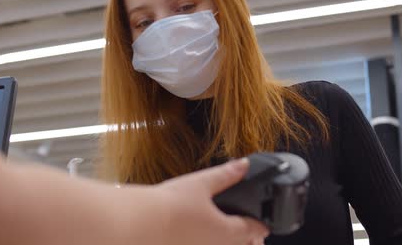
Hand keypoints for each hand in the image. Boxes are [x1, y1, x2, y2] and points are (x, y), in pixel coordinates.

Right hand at [152, 158, 268, 244]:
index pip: (254, 230)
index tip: (263, 226)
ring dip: (229, 243)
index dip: (261, 226)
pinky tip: (197, 237)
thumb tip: (244, 164)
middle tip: (252, 236)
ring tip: (225, 235)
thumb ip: (226, 175)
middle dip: (248, 241)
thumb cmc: (168, 207)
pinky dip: (206, 243)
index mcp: (227, 231)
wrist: (138, 226)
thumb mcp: (201, 184)